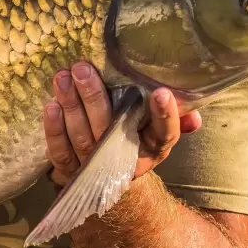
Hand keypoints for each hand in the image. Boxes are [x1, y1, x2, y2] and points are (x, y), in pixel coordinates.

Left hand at [43, 61, 201, 186]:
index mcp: (152, 149)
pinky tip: (50, 106)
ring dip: (71, 106)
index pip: (164, 134)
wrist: (107, 179)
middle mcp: (124, 159)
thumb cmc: (133, 139)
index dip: (165, 115)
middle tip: (82, 68)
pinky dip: (54, 130)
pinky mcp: (70, 170)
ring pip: (82, 138)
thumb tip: (196, 117)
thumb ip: (175, 120)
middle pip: (110, 130)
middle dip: (94, 98)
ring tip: (63, 78)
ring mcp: (94, 167)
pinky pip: (60, 152)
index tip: (160, 91)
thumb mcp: (155, 131)